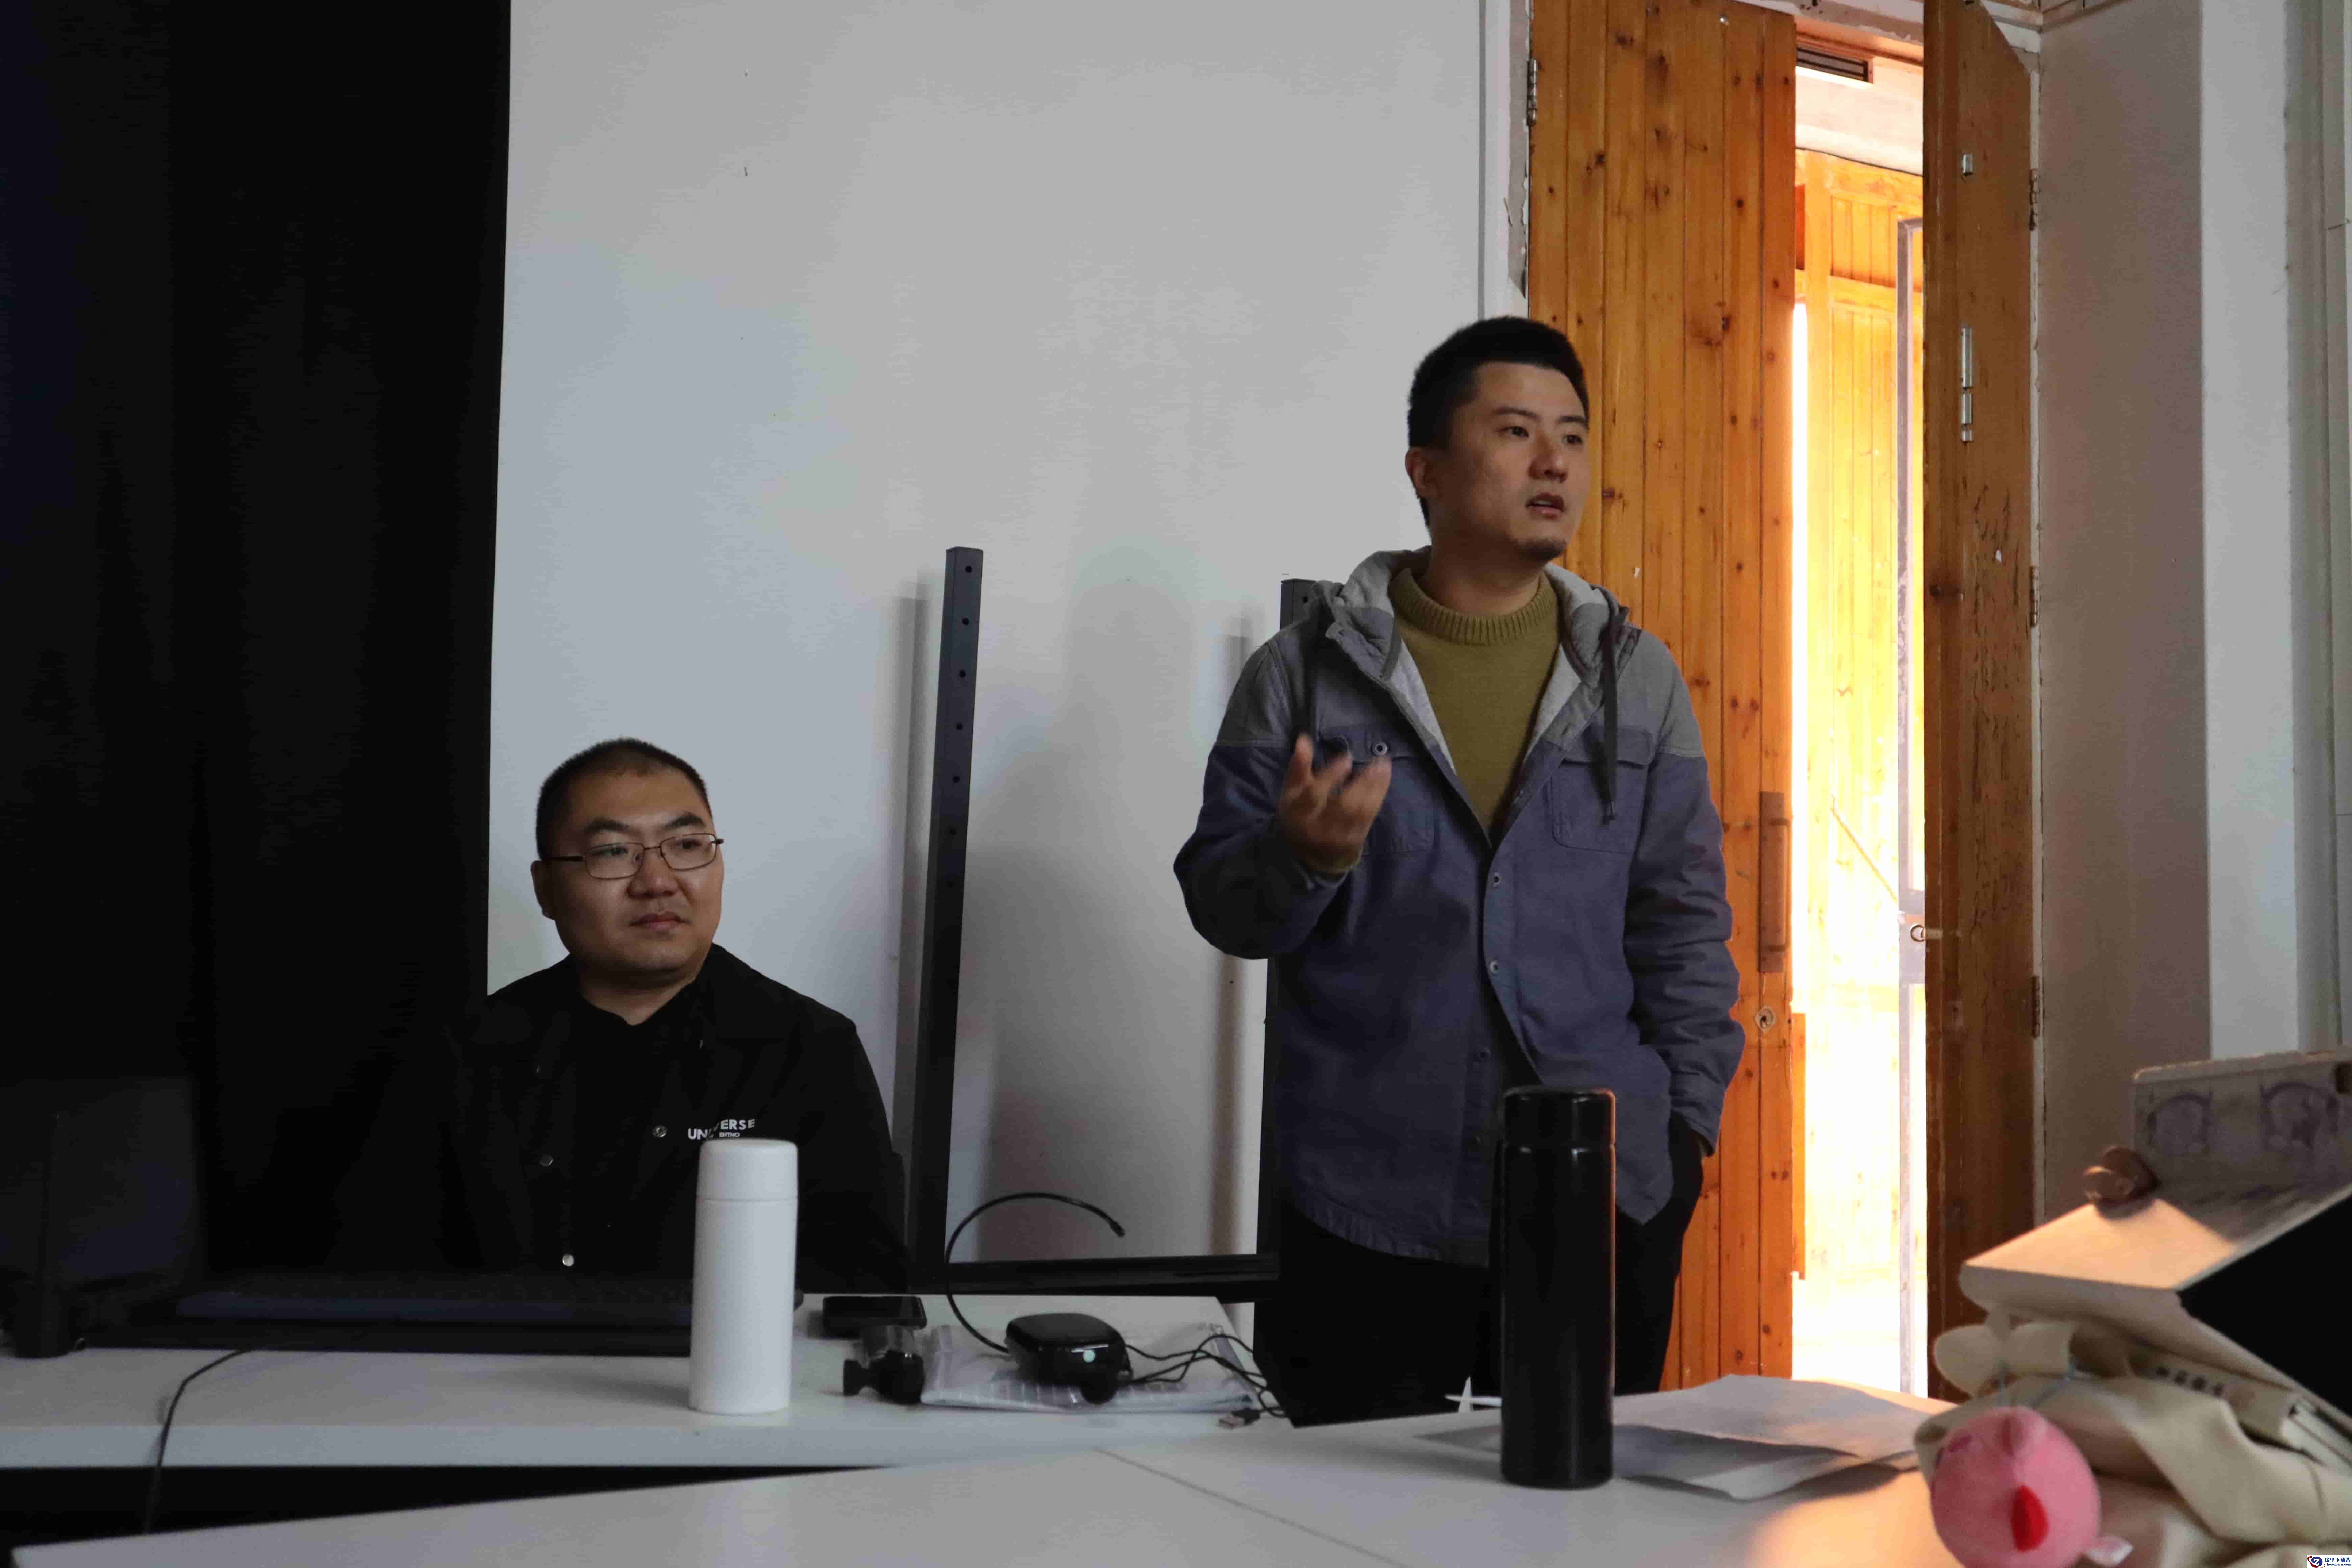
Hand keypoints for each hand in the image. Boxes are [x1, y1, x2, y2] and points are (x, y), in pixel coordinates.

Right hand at [1277, 734, 1392, 875]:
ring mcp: (1339, 836)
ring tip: (1385, 765)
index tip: (1347, 757)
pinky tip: (1384, 778)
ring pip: (1361, 812)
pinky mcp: (1355, 839)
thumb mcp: (1292, 790)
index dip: (1331, 776)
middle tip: (1378, 761)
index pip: (1314, 795)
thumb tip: (1303, 739)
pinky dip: (1379, 795)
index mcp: (1299, 814)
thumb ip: (1299, 766)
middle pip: (1343, 806)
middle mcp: (1320, 828)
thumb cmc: (1299, 811)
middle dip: (1363, 782)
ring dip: (1376, 787)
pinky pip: (1369, 816)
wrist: (1307, 851)